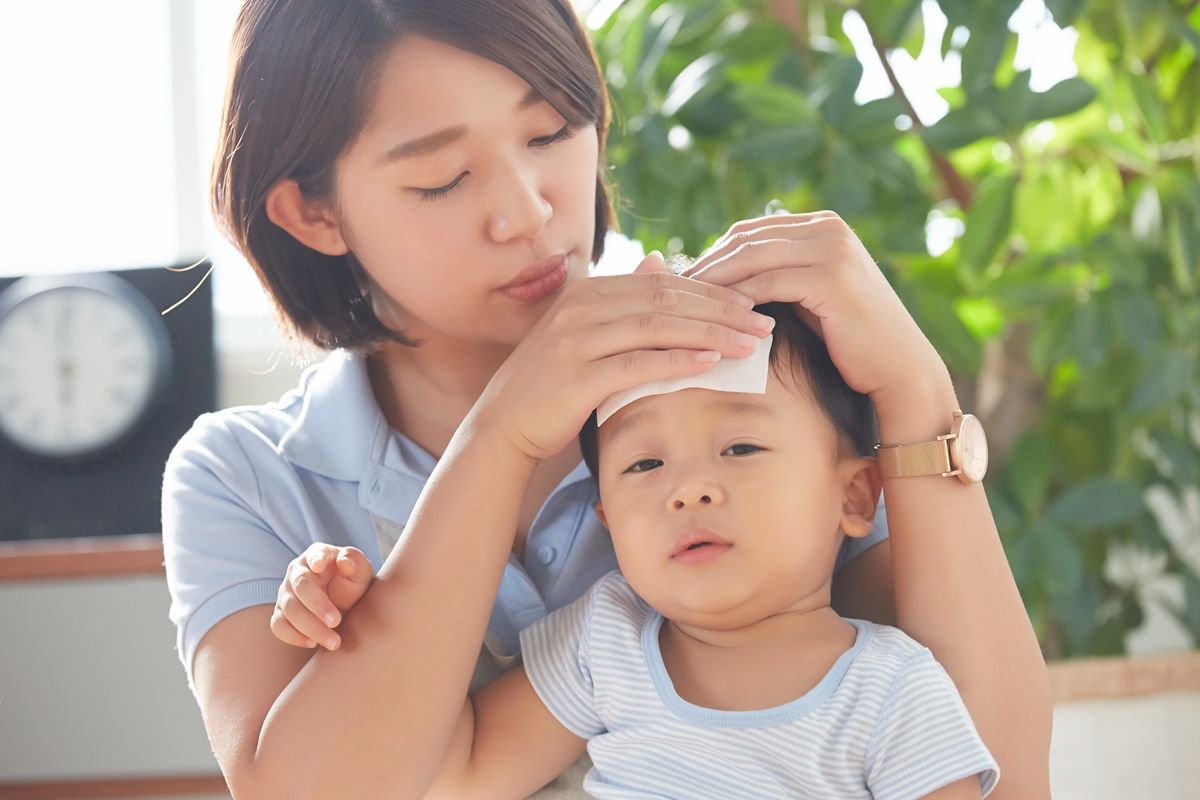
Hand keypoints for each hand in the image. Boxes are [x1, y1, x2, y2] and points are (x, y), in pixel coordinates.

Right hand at [269, 543, 373, 650]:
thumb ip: (355, 562)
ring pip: (289, 610)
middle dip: (318, 605)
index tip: (319, 565)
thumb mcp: (361, 571)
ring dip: (310, 628)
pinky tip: (313, 644)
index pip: (315, 554)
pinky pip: (279, 626)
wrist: (345, 604)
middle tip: (337, 622)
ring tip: (333, 641)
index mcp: (318, 555)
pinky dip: (293, 637)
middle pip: (301, 586)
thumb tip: (344, 562)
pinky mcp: (281, 613)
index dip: (316, 558)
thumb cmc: (352, 582)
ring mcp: (286, 593)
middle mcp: (297, 572)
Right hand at [472, 251, 776, 461]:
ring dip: (710, 333)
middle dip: (721, 309)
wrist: (503, 424)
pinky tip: (710, 363)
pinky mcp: (578, 374)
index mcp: (588, 290)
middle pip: (666, 298)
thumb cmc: (552, 384)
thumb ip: (623, 303)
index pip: (663, 282)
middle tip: (764, 321)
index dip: (711, 291)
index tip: (751, 304)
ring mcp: (577, 338)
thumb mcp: (587, 334)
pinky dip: (677, 360)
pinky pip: (638, 362)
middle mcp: (582, 306)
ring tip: (750, 342)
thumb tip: (657, 263)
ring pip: (658, 326)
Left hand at [684, 212, 946, 403]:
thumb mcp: (806, 297)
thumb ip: (773, 277)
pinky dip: (737, 299)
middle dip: (705, 265)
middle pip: (745, 240)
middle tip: (670, 293)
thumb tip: (716, 278)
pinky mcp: (830, 277)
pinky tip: (714, 320)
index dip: (712, 255)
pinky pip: (767, 284)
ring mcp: (831, 248)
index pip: (749, 232)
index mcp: (821, 225)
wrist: (897, 368)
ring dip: (714, 282)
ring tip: (683, 307)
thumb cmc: (848, 340)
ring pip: (751, 258)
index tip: (679, 282)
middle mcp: (827, 227)